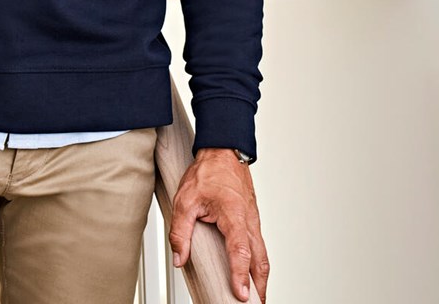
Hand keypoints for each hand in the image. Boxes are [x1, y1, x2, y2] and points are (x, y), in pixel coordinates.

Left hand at [169, 147, 268, 302]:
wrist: (224, 152)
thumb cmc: (208, 172)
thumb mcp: (186, 199)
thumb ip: (180, 230)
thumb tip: (179, 257)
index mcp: (234, 215)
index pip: (240, 250)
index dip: (240, 274)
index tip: (240, 294)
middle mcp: (249, 220)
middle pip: (259, 260)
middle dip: (259, 286)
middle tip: (254, 303)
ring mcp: (253, 221)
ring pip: (262, 254)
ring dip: (260, 277)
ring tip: (255, 296)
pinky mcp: (252, 220)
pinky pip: (258, 246)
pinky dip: (257, 263)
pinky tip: (251, 271)